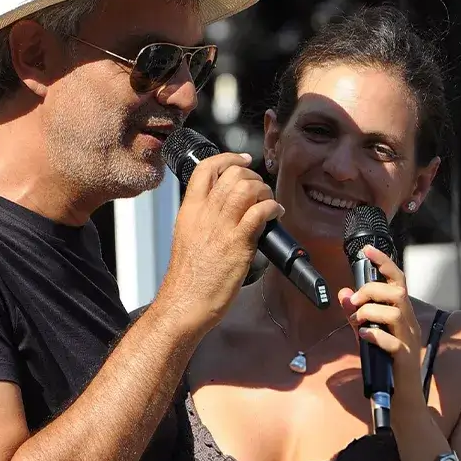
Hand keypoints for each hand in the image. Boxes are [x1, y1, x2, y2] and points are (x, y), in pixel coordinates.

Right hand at [157, 152, 282, 333]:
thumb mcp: (187, 236)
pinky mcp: (237, 244)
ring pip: (246, 188)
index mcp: (190, 210)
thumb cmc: (188, 278)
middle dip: (252, 176)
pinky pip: (259, 212)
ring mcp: (221, 227)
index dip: (229, 158)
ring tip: (268, 202)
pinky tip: (276, 215)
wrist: (185, 302)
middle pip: (231, 174)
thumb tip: (225, 209)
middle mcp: (204, 214)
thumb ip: (203, 218)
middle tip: (260, 189)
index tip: (243, 160)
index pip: (205, 169)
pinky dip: (273, 208)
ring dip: (264, 190)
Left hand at [337, 245, 426, 416]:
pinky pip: (392, 342)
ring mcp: (410, 341)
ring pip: (395, 313)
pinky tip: (364, 337)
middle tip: (354, 303)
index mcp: (402, 314)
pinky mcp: (405, 359)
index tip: (367, 251)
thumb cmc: (385, 364)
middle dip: (371, 291)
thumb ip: (357, 314)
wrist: (400, 399)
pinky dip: (375, 336)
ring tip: (357, 322)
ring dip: (370, 313)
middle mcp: (409, 324)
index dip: (384, 263)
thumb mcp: (367, 334)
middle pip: (397, 293)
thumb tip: (343, 293)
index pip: (398, 281)